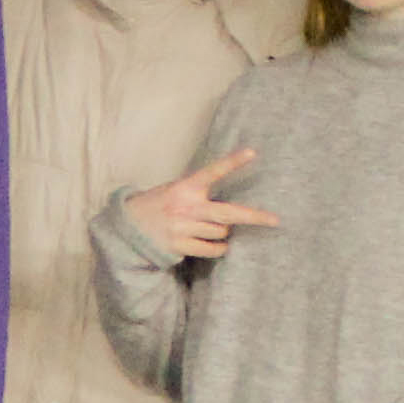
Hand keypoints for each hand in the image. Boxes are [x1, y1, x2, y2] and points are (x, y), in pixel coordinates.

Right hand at [123, 147, 277, 260]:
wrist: (128, 228)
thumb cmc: (158, 205)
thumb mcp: (174, 190)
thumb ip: (197, 193)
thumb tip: (228, 212)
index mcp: (185, 187)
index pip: (213, 172)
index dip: (232, 162)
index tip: (252, 153)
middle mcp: (186, 207)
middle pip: (228, 214)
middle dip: (254, 217)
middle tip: (275, 221)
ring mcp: (184, 228)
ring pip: (221, 233)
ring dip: (222, 232)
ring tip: (207, 227)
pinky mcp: (181, 246)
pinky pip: (212, 249)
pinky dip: (217, 247)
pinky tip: (211, 243)